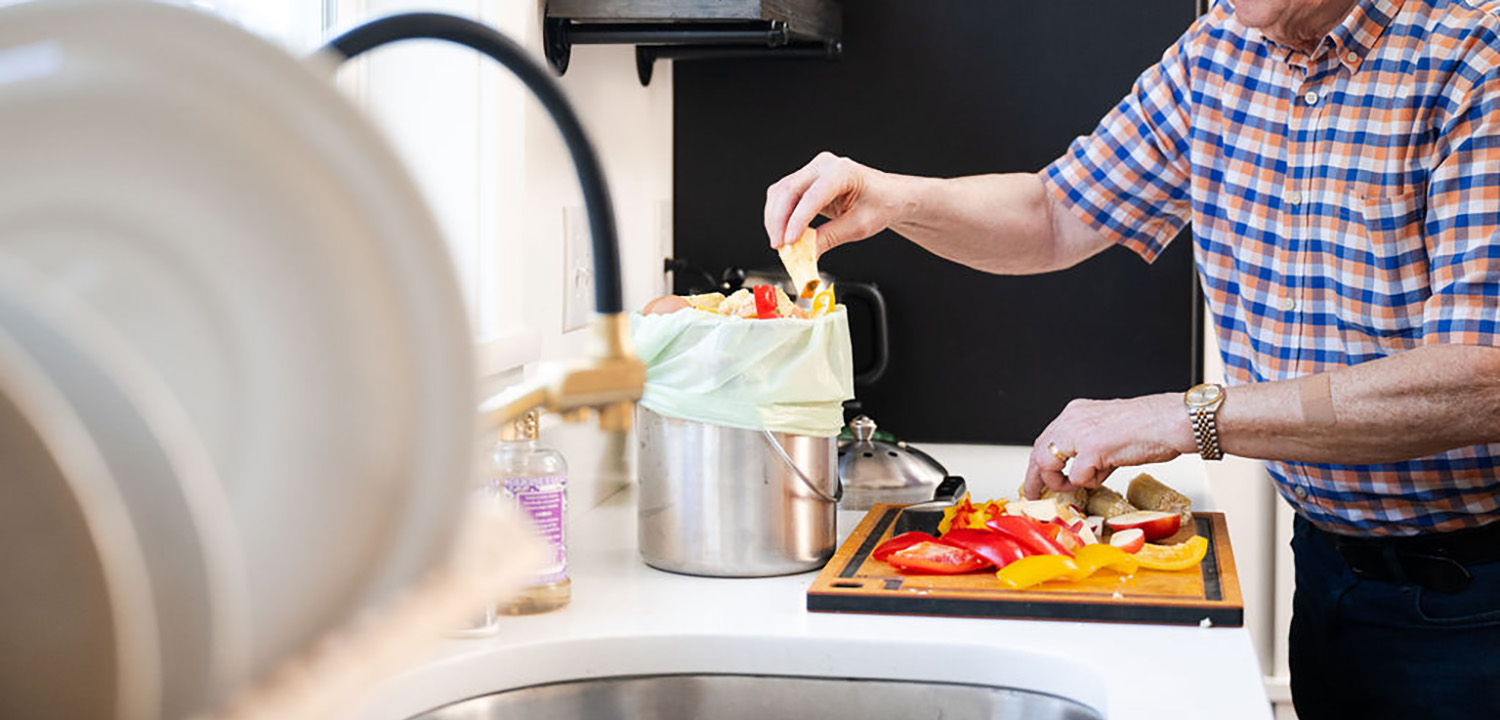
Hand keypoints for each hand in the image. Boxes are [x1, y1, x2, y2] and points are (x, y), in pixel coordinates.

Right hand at [763, 152, 909, 252]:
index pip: (811, 196)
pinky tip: (783, 233)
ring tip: (780, 243)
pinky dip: (779, 216)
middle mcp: (823, 166)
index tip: (789, 243)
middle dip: (778, 221)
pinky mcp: (806, 181)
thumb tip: (805, 255)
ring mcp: (812, 171)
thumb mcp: (859, 226)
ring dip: (775, 219)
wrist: (889, 196)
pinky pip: (783, 196)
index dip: (797, 221)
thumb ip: (829, 238)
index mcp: (842, 171)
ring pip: (780, 192)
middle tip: (779, 247)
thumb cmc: (881, 204)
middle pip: (788, 190)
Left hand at [1022, 393, 1194, 499]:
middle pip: (1038, 450)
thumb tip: (1079, 472)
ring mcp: (1080, 432)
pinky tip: (1103, 476)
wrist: (1174, 421)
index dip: (1040, 462)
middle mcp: (1073, 418)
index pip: (1046, 438)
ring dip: (1058, 482)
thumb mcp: (1109, 433)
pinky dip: (1087, 482)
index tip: (1038, 478)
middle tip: (1035, 494)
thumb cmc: (1152, 427)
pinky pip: (1076, 476)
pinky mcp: (1093, 448)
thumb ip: (1090, 449)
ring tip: (1072, 488)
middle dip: (1036, 477)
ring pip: (1047, 463)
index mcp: (1077, 412)